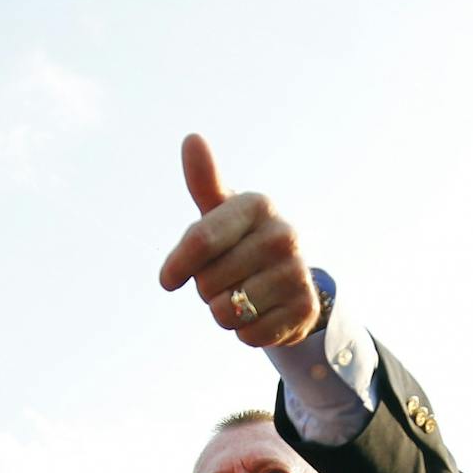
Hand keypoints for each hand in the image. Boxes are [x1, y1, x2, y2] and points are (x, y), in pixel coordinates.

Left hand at [158, 134, 320, 347]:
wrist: (289, 278)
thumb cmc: (239, 240)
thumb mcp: (220, 212)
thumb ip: (204, 180)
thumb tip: (192, 138)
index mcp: (258, 205)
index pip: (201, 240)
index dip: (178, 266)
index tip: (168, 281)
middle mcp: (283, 235)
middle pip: (208, 283)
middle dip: (207, 289)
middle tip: (226, 278)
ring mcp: (298, 272)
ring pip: (227, 313)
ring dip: (224, 313)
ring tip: (242, 295)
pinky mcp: (305, 309)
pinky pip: (249, 335)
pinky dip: (246, 332)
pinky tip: (260, 313)